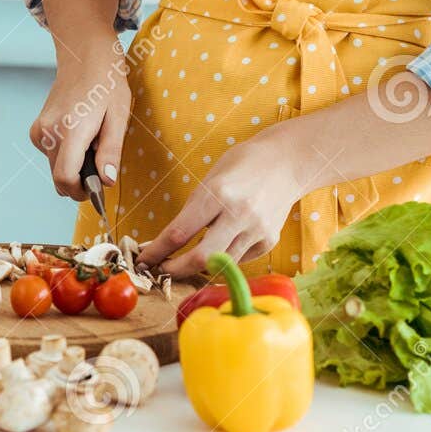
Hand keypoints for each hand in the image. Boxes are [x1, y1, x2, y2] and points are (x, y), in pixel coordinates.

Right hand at [28, 38, 129, 200]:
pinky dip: (65, 155)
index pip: (65, 180)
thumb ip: (110, 151)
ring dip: (74, 166)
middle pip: (59, 179)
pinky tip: (79, 134)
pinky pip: (50, 156)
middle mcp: (48, 133)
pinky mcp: (36, 130)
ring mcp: (39, 131)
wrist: (83, 55)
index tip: (99, 188)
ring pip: (55, 169)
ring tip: (91, 140)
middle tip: (101, 160)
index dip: (83, 192)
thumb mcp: (118, 117)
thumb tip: (107, 181)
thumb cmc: (106, 83)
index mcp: (70, 131)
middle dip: (80, 180)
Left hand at [135, 129, 304, 277]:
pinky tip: (220, 245)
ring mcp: (257, 230)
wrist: (287, 162)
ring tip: (184, 261)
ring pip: (220, 264)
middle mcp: (239, 214)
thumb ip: (193, 210)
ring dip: (198, 267)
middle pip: (201, 257)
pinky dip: (224, 258)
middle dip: (176, 269)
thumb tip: (169, 241)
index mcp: (218, 193)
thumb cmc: (243, 164)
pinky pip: (239, 259)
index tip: (143, 260)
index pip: (179, 232)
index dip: (157, 251)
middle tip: (162, 269)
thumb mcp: (211, 178)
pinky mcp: (269, 241)